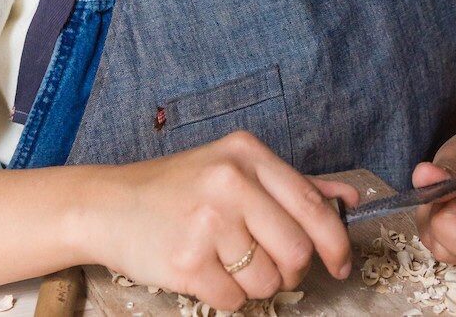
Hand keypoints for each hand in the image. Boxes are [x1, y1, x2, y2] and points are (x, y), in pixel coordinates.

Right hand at [75, 131, 358, 311]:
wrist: (107, 206)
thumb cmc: (177, 189)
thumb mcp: (235, 167)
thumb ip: (295, 182)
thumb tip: (348, 198)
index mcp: (247, 154)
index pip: (313, 206)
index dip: (335, 243)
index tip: (340, 264)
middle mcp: (230, 182)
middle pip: (297, 251)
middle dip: (291, 271)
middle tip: (272, 268)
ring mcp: (207, 222)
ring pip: (267, 281)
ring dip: (254, 285)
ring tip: (226, 261)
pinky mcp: (186, 261)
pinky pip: (233, 300)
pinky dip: (225, 296)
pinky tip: (204, 271)